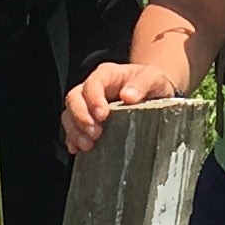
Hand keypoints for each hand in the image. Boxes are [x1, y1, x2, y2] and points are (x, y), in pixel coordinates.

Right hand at [62, 52, 185, 154]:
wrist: (154, 95)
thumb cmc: (152, 84)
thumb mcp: (154, 78)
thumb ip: (143, 83)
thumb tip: (128, 96)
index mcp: (107, 75)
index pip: (93, 83)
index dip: (93, 99)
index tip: (102, 115)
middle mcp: (93, 89)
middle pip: (74, 98)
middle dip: (81, 117)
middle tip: (95, 133)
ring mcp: (87, 105)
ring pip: (69, 114)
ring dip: (75, 131)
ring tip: (88, 145)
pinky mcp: (88, 120)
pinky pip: (72, 128)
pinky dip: (73, 139)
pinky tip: (79, 149)